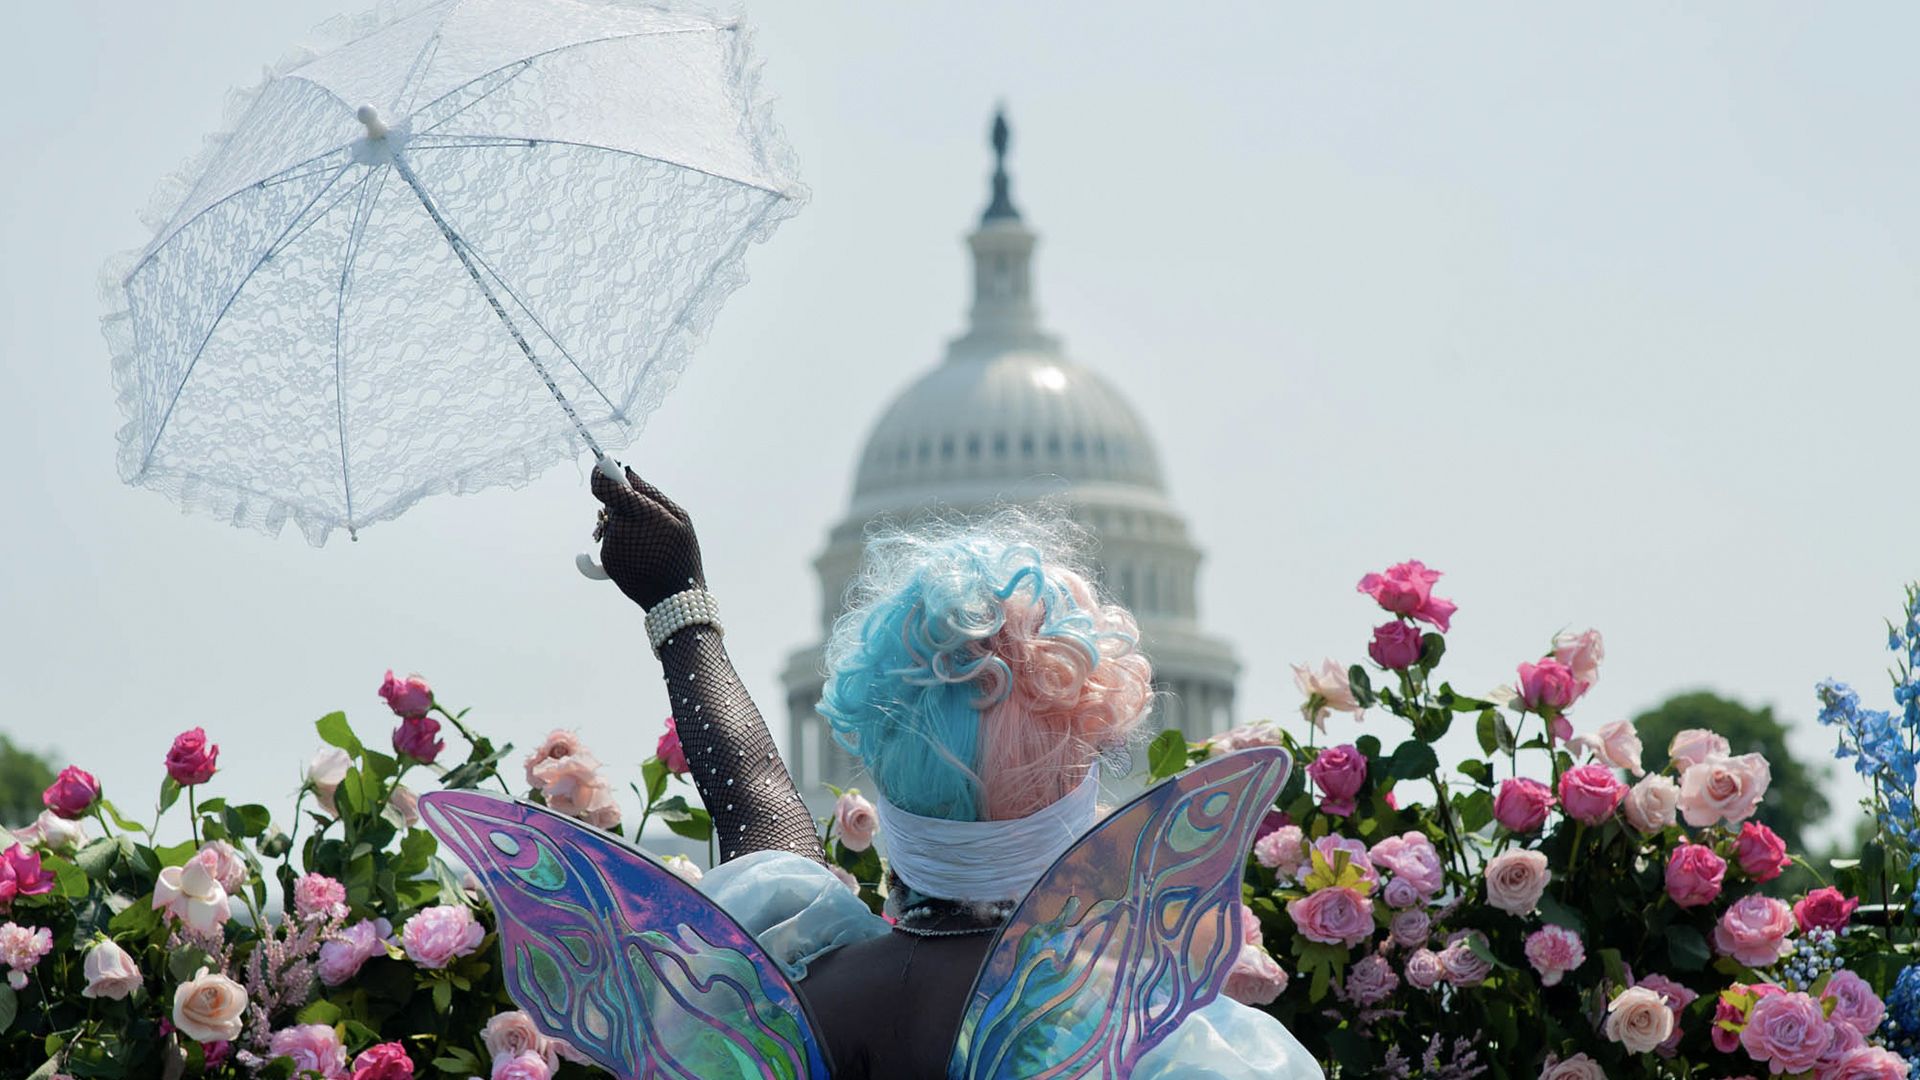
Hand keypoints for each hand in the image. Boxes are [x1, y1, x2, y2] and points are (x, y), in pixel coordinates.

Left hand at [589, 465, 704, 610]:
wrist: (674, 597)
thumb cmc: (682, 552)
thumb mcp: (679, 518)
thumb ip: (651, 492)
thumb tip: (628, 473)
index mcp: (640, 513)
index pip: (605, 486)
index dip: (601, 473)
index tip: (605, 465)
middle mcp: (620, 529)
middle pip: (611, 504)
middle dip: (624, 505)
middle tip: (649, 519)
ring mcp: (610, 547)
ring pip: (611, 522)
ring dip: (625, 525)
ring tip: (650, 543)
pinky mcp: (606, 561)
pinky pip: (611, 540)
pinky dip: (623, 541)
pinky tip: (642, 554)